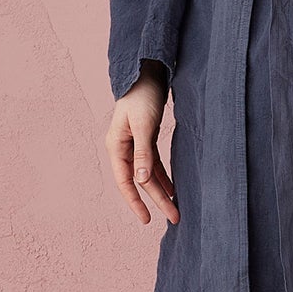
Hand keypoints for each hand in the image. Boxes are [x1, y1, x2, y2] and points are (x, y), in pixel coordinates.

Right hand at [106, 62, 179, 224]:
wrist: (147, 72)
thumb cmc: (143, 95)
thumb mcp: (143, 125)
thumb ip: (142, 153)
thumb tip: (141, 181)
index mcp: (116, 146)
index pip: (125, 181)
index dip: (136, 202)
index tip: (147, 220)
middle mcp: (123, 148)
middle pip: (141, 181)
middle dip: (157, 200)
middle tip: (175, 218)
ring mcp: (135, 144)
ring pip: (148, 174)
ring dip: (162, 190)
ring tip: (176, 208)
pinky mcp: (147, 138)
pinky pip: (154, 164)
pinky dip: (164, 176)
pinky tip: (173, 188)